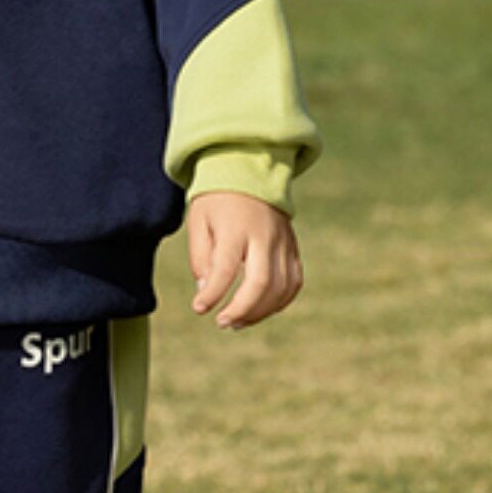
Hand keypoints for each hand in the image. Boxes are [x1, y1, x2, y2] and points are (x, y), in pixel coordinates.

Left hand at [187, 192, 301, 328]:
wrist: (250, 170)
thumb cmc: (217, 200)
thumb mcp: (198, 221)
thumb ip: (200, 258)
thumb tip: (206, 292)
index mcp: (235, 227)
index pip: (226, 268)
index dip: (213, 294)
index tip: (199, 308)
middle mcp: (264, 235)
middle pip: (261, 283)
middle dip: (241, 310)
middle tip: (221, 322)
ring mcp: (283, 242)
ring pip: (280, 287)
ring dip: (259, 312)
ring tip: (237, 321)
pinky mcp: (293, 247)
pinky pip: (293, 282)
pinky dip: (279, 302)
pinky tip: (260, 310)